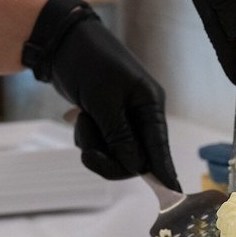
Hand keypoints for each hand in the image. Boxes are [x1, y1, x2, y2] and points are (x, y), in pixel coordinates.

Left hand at [22, 0, 180, 190]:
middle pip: (135, 157)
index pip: (160, 146)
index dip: (164, 170)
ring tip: (82, 120)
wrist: (62, 44)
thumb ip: (120, 135)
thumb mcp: (104, 100)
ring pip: (114, 153)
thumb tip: (135, 166)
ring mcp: (122, 119)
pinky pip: (101, 144)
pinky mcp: (106, 120)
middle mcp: (140, 115)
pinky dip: (87, 137)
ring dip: (93, 144)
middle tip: (88, 153)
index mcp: (149, 105)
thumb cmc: (88, 63)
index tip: (173, 193)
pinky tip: (80, 116)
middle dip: (109, 158)